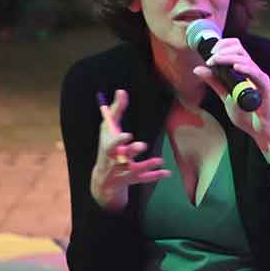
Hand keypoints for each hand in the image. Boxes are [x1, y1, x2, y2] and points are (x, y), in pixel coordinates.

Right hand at [90, 88, 168, 211]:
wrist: (103, 179)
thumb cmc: (107, 147)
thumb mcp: (107, 129)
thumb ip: (115, 111)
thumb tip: (121, 91)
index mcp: (108, 149)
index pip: (111, 145)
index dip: (118, 141)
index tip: (127, 135)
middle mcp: (115, 161)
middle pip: (122, 158)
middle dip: (131, 151)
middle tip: (142, 145)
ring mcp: (124, 172)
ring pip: (135, 170)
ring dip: (147, 164)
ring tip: (160, 160)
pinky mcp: (133, 179)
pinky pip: (145, 179)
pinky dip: (155, 176)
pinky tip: (167, 172)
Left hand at [192, 38, 269, 157]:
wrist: (260, 133)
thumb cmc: (247, 116)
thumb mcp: (225, 96)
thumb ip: (214, 82)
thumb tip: (198, 69)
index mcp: (247, 72)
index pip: (237, 49)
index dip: (223, 46)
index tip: (210, 54)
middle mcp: (255, 73)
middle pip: (241, 50)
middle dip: (224, 50)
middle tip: (211, 59)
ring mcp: (262, 80)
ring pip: (247, 60)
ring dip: (229, 58)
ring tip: (216, 61)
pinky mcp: (267, 90)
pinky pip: (257, 75)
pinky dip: (246, 69)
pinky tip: (235, 67)